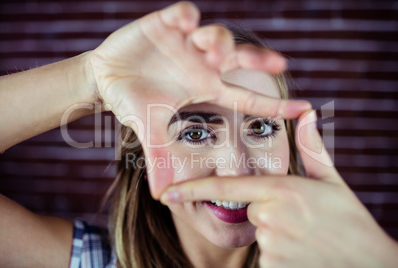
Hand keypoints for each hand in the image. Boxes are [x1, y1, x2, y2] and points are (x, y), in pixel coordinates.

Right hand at [86, 2, 310, 197]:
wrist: (107, 77)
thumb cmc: (134, 101)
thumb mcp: (149, 129)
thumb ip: (159, 157)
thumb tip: (161, 195)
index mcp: (206, 89)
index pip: (247, 97)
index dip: (276, 103)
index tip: (306, 108)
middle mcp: (202, 64)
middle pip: (241, 58)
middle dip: (260, 59)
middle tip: (278, 63)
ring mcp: (186, 42)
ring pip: (216, 35)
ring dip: (219, 41)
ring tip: (209, 50)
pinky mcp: (166, 23)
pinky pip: (183, 13)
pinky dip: (186, 16)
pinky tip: (184, 22)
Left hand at [160, 110, 397, 266]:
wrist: (371, 265)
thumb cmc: (351, 222)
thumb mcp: (332, 182)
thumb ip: (312, 147)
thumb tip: (306, 112)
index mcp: (282, 190)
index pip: (227, 188)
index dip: (193, 190)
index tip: (165, 193)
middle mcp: (272, 217)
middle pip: (251, 210)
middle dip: (269, 212)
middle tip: (301, 219)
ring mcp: (272, 246)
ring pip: (260, 233)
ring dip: (278, 234)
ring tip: (307, 238)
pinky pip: (265, 257)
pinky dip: (280, 255)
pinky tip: (303, 254)